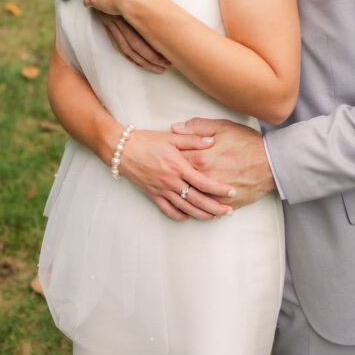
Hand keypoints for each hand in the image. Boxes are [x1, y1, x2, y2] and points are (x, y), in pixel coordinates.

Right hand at [99, 15, 170, 72]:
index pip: (142, 32)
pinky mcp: (107, 27)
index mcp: (128, 6)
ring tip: (157, 68)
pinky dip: (129, 57)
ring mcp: (111, 24)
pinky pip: (117, 46)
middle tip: (166, 65)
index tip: (169, 53)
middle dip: (151, 57)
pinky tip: (140, 63)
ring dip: (142, 61)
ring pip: (127, 48)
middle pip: (135, 43)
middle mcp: (119, 18)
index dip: (156, 46)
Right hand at [119, 129, 236, 221]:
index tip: (232, 193)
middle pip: (198, 200)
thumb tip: (212, 141)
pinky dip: (180, 215)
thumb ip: (193, 139)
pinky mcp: (152, 195)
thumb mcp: (171, 137)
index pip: (204, 182)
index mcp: (178, 166)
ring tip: (214, 216)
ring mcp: (161, 190)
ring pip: (185, 208)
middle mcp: (171, 181)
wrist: (122, 149)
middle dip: (216, 207)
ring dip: (202, 214)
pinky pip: (168, 210)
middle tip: (229, 211)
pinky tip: (189, 216)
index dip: (220, 189)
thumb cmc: (146, 140)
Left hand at [172, 117, 275, 209]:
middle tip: (166, 174)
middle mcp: (205, 177)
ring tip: (177, 191)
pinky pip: (208, 209)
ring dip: (183, 195)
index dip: (168, 157)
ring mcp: (215, 193)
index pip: (176, 159)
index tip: (164, 156)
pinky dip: (200, 208)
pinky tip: (195, 206)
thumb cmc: (247, 143)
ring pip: (192, 198)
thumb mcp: (222, 127)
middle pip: (181, 180)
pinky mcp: (226, 204)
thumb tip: (175, 128)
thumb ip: (196, 127)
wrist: (271, 163)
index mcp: (201, 157)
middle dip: (173, 177)